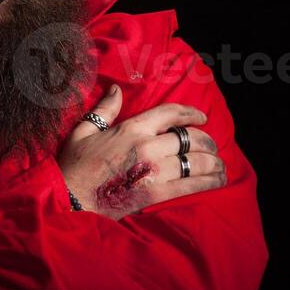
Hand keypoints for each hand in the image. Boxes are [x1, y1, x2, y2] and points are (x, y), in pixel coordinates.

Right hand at [58, 86, 225, 220]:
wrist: (69, 200)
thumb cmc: (74, 166)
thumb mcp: (83, 131)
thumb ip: (104, 110)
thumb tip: (116, 90)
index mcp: (132, 129)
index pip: (171, 114)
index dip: (191, 113)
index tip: (202, 116)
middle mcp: (147, 147)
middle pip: (189, 138)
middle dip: (206, 141)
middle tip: (212, 146)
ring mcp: (154, 171)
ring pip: (195, 161)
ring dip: (213, 162)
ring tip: (219, 164)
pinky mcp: (156, 194)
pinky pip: (191, 185)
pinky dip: (209, 182)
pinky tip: (218, 180)